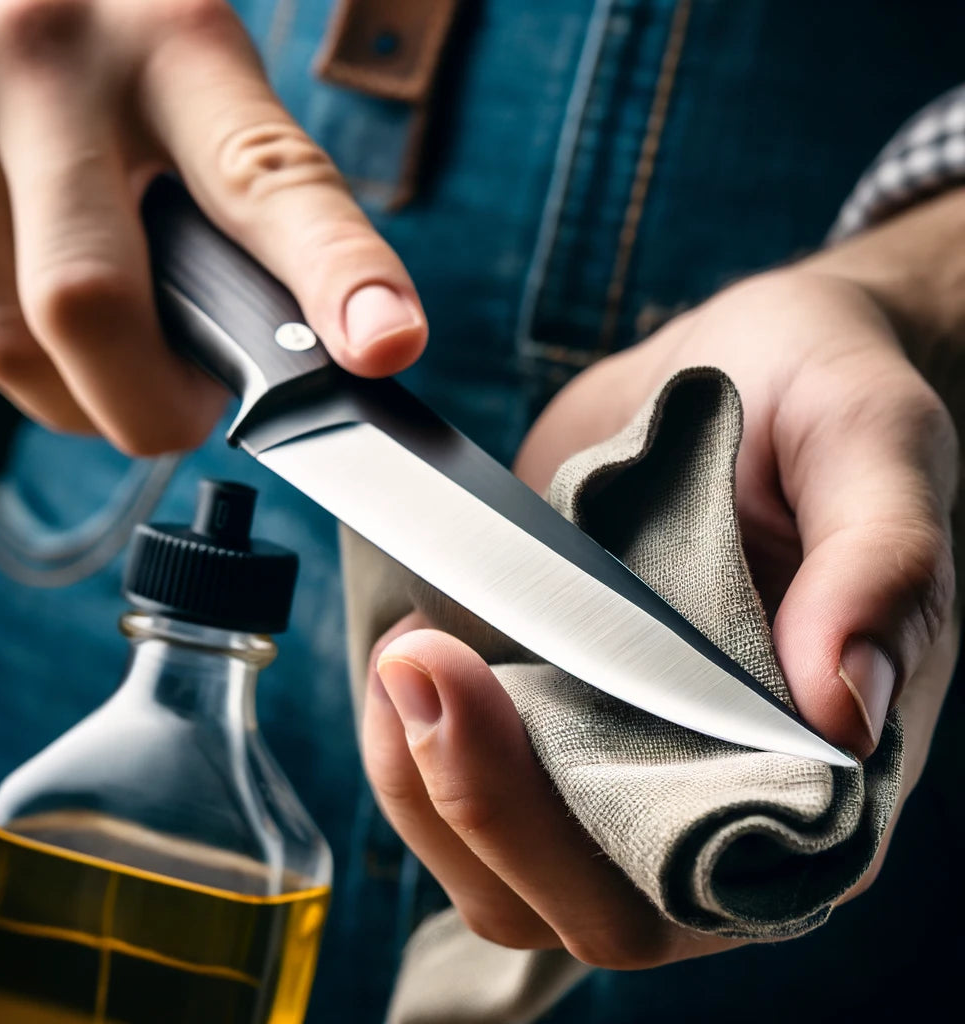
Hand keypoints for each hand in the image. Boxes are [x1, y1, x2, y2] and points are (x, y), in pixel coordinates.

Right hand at [0, 0, 425, 453]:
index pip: (265, 179)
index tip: (387, 343)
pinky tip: (30, 303)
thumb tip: (329, 353)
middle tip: (188, 407)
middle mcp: (41, 63)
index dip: (332, 274)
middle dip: (152, 403)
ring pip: (7, 345)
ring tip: (115, 352)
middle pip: (88, 304)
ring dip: (77, 393)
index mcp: (173, 46)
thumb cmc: (126, 59)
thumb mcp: (208, 90)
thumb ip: (259, 209)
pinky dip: (12, 354)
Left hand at [361, 250, 959, 966]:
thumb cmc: (823, 408)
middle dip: (479, 803)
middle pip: (585, 902)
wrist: (744, 372)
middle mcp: (723, 802)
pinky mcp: (561, 728)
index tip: (497, 689)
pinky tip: (403, 651)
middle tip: (413, 663)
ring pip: (505, 873)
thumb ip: (882, 562)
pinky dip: (410, 744)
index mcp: (826, 776)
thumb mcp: (872, 442)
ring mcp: (628, 772)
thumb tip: (842, 703)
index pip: (709, 885)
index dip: (586, 826)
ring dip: (424, 779)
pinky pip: (466, 795)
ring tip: (403, 649)